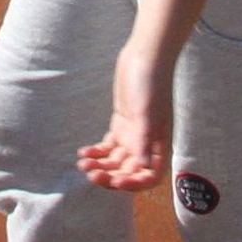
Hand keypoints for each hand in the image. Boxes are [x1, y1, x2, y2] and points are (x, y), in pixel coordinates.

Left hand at [75, 32, 173, 190]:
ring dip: (100, 165)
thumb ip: (144, 140)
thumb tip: (143, 167)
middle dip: (110, 176)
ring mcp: (133, 134)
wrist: (145, 57)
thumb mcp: (146, 112)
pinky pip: (108, 147)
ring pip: (115, 161)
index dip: (134, 184)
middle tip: (91, 174)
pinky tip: (83, 153)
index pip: (150, 176)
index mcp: (159, 145)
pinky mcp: (122, 124)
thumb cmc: (151, 83)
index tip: (115, 180)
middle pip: (128, 171)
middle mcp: (147, 143)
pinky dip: (96, 152)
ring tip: (83, 163)